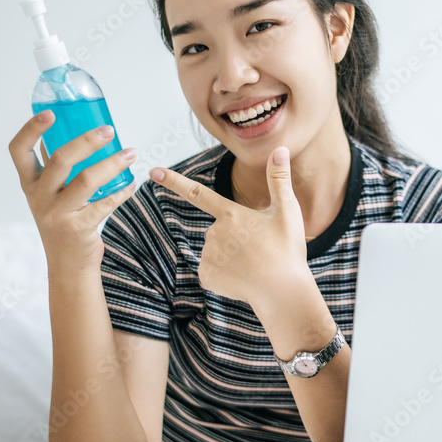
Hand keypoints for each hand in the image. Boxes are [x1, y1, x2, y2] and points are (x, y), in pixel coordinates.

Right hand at [8, 111, 136, 273]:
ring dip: (112, 163)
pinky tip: (130, 184)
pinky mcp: (78, 228)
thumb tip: (72, 132)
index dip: (31, 129)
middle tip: (109, 131)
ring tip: (130, 153)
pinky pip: (104, 204)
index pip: (19, 151)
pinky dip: (121, 191)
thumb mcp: (49, 195)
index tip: (51, 113)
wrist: (68, 265)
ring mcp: (57, 214)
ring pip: (85, 180)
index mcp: (29, 183)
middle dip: (87, 141)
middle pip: (59, 160)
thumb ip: (55, 168)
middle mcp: (39, 197)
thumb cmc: (63, 222)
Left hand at [149, 146, 311, 308]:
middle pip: (219, 230)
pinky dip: (226, 274)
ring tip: (254, 265)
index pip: (198, 193)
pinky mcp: (207, 277)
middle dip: (235, 237)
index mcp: (230, 214)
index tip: (153, 172)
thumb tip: (280, 149)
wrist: (283, 292)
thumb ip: (278, 179)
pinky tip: (243, 278)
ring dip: (231, 256)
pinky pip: (213, 270)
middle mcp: (213, 233)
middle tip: (261, 249)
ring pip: (216, 251)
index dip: (174, 182)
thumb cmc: (287, 250)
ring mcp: (208, 257)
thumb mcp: (287, 211)